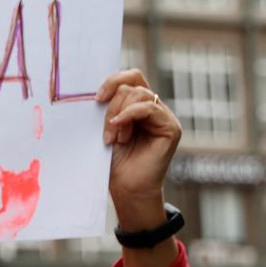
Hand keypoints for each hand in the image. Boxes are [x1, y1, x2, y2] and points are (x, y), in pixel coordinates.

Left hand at [97, 69, 180, 229]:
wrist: (125, 188)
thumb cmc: (113, 162)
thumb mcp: (105, 128)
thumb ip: (107, 107)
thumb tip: (95, 89)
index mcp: (138, 106)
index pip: (131, 77)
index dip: (113, 80)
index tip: (96, 97)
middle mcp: (154, 108)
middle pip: (133, 83)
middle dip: (112, 102)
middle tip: (105, 126)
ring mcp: (164, 117)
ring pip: (139, 94)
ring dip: (118, 114)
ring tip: (112, 137)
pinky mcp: (170, 128)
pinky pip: (149, 108)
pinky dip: (129, 115)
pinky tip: (118, 130)